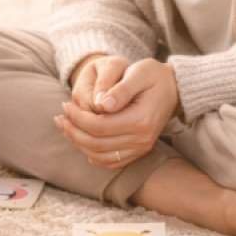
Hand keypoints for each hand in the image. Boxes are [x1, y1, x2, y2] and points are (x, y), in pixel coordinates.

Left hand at [54, 59, 180, 168]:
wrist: (174, 88)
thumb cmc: (153, 76)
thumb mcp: (138, 73)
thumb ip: (120, 89)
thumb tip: (100, 104)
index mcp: (140, 120)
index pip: (99, 126)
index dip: (78, 118)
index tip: (66, 105)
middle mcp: (142, 139)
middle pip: (97, 144)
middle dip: (73, 131)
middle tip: (61, 116)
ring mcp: (141, 147)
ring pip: (101, 156)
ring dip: (79, 143)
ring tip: (66, 126)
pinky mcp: (139, 151)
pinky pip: (111, 162)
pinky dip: (92, 154)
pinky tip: (81, 140)